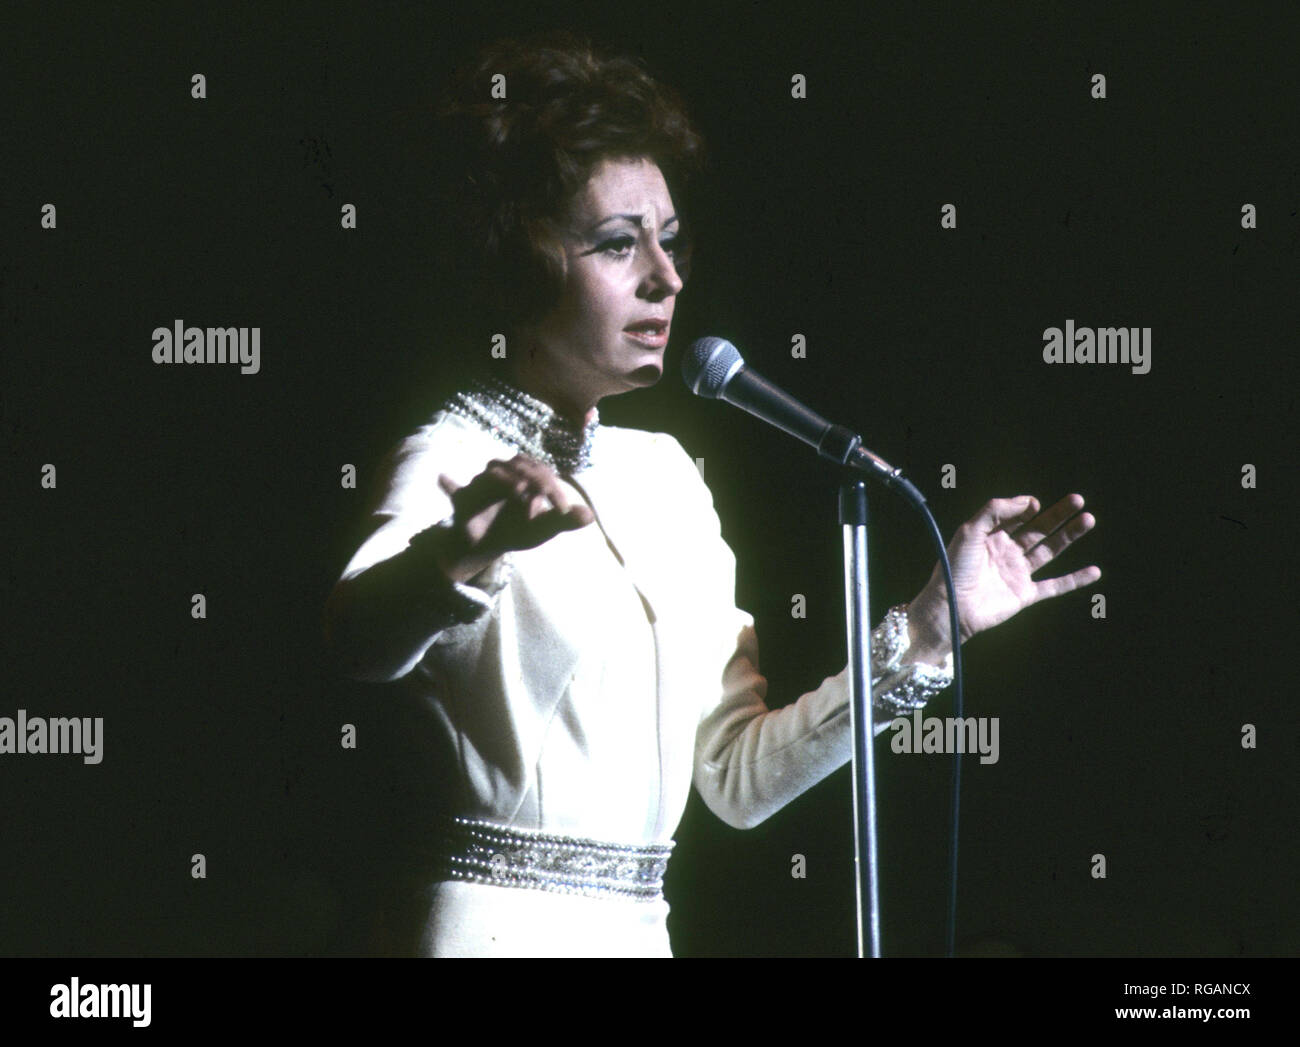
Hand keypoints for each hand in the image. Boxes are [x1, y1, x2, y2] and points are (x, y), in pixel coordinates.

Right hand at [433, 455, 595, 578]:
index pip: (543, 471)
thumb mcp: (543, 528)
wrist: (486, 546)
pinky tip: (442, 478)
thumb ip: (565, 520)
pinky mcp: (464, 500)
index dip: (553, 487)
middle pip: (520, 463)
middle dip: (534, 478)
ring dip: (506, 477)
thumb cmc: (517, 530)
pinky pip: (455, 491)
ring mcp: (483, 485)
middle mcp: (505, 475)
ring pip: (494, 469)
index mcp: (526, 478)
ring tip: (519, 490)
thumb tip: (591, 516)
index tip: (561, 509)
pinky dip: (449, 485)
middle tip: (542, 500)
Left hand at [907, 494, 1100, 657]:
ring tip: (1088, 520)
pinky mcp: (1024, 595)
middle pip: (1038, 530)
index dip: (1027, 507)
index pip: (1016, 517)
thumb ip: (995, 511)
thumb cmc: (954, 568)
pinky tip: (1095, 571)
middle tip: (1079, 500)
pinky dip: (1075, 580)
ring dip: (1069, 536)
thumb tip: (1028, 501)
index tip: (1035, 503)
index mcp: (990, 537)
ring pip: (1049, 551)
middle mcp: (1006, 553)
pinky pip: (1054, 586)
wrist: (951, 606)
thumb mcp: (969, 531)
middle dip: (1058, 515)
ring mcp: (1017, 574)